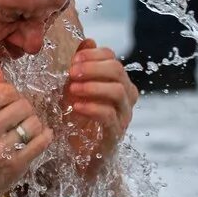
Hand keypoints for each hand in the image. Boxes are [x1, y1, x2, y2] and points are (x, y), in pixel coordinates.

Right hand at [0, 67, 53, 196]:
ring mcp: (0, 150)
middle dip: (23, 108)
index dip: (11, 94)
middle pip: (23, 105)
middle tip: (18, 116)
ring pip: (34, 123)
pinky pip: (40, 144)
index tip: (9, 102)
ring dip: (33, 123)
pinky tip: (38, 136)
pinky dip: (43, 136)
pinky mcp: (13, 167)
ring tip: (25, 128)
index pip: (4, 91)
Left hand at [61, 39, 138, 173]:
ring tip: (72, 88)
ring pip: (118, 91)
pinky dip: (92, 107)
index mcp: (117, 82)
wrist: (80, 156)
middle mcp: (126, 97)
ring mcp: (123, 115)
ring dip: (93, 86)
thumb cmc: (77, 120)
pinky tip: (77, 106)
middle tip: (71, 72)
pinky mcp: (115, 134)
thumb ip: (81, 67)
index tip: (74, 59)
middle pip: (118, 71)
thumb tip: (88, 40)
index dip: (93, 55)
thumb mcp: (73, 89)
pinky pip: (109, 115)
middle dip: (93, 68)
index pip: (113, 58)